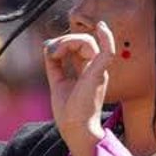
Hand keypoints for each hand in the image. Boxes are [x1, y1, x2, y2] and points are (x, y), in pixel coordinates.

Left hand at [44, 20, 111, 155]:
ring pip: (87, 42)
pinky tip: (102, 27)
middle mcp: (96, 69)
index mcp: (88, 71)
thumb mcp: (58, 83)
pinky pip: (108, 51)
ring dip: (68, 42)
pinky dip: (107, 38)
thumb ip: (54, 65)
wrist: (75, 129)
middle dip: (63, 41)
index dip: (62, 44)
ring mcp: (99, 71)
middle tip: (51, 53)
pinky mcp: (99, 74)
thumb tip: (48, 46)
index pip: (77, 47)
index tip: (49, 53)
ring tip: (55, 54)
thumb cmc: (69, 112)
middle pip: (82, 42)